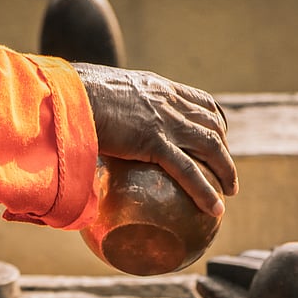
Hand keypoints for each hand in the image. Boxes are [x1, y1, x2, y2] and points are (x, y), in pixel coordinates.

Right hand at [73, 62, 237, 216]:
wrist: (66, 95)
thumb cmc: (70, 96)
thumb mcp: (96, 95)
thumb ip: (104, 111)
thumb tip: (88, 128)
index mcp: (157, 87)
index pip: (199, 100)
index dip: (214, 119)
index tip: (218, 135)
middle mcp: (168, 101)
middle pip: (212, 123)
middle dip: (224, 146)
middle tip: (225, 168)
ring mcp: (164, 121)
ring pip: (210, 146)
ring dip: (226, 169)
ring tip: (231, 190)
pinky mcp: (155, 141)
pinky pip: (189, 171)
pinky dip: (206, 191)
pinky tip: (216, 210)